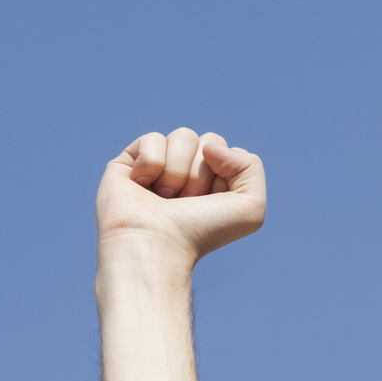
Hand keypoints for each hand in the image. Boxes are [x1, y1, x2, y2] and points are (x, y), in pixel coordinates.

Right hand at [96, 128, 266, 265]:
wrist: (158, 244)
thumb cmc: (202, 232)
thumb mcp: (251, 207)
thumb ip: (251, 166)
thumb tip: (209, 146)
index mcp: (216, 182)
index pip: (230, 152)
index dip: (225, 175)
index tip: (211, 204)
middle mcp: (188, 172)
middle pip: (208, 141)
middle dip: (202, 173)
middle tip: (187, 202)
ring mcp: (160, 165)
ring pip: (183, 136)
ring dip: (178, 171)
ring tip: (165, 199)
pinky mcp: (130, 161)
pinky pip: (153, 138)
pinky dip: (152, 164)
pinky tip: (143, 187)